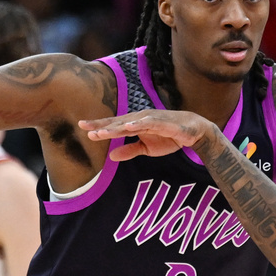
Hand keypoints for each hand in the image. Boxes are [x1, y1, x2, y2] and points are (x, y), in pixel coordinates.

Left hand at [79, 110, 211, 161]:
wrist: (193, 132)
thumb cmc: (168, 137)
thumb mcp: (146, 148)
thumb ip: (129, 151)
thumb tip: (111, 156)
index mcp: (134, 124)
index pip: (113, 125)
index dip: (98, 126)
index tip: (82, 127)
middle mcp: (139, 119)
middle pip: (117, 122)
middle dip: (101, 125)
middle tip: (84, 126)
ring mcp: (151, 119)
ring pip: (129, 123)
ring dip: (115, 127)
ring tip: (101, 132)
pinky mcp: (163, 122)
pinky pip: (149, 123)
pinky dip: (138, 124)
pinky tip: (128, 126)